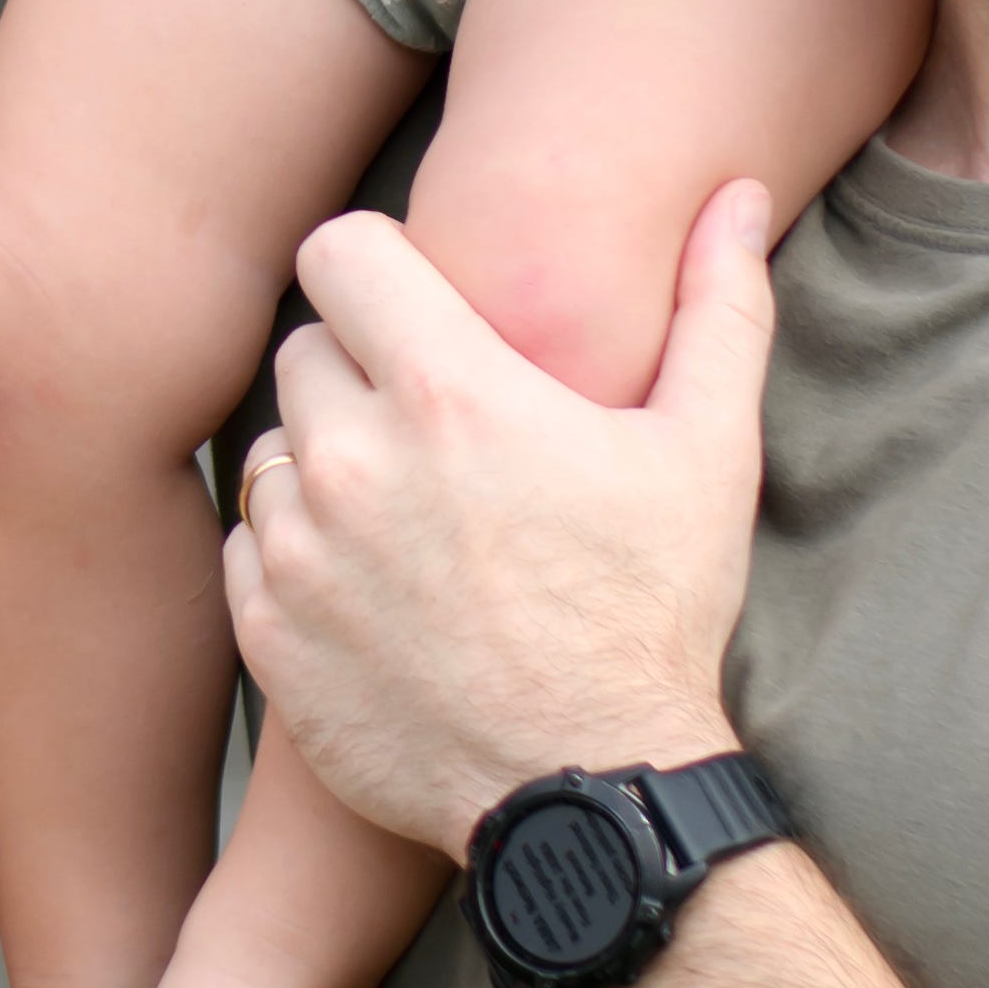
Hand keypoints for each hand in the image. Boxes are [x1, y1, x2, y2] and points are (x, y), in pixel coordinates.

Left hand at [223, 185, 777, 856]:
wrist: (593, 792)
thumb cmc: (654, 615)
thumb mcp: (709, 453)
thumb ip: (718, 307)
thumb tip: (739, 195)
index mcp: (449, 392)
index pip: (337, 250)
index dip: (375, 270)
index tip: (416, 311)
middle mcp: (353, 460)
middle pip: (304, 352)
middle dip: (358, 375)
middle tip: (433, 435)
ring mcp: (299, 552)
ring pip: (270, 453)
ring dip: (324, 469)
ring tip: (408, 521)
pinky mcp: (267, 633)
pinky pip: (249, 550)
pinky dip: (296, 559)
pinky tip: (374, 592)